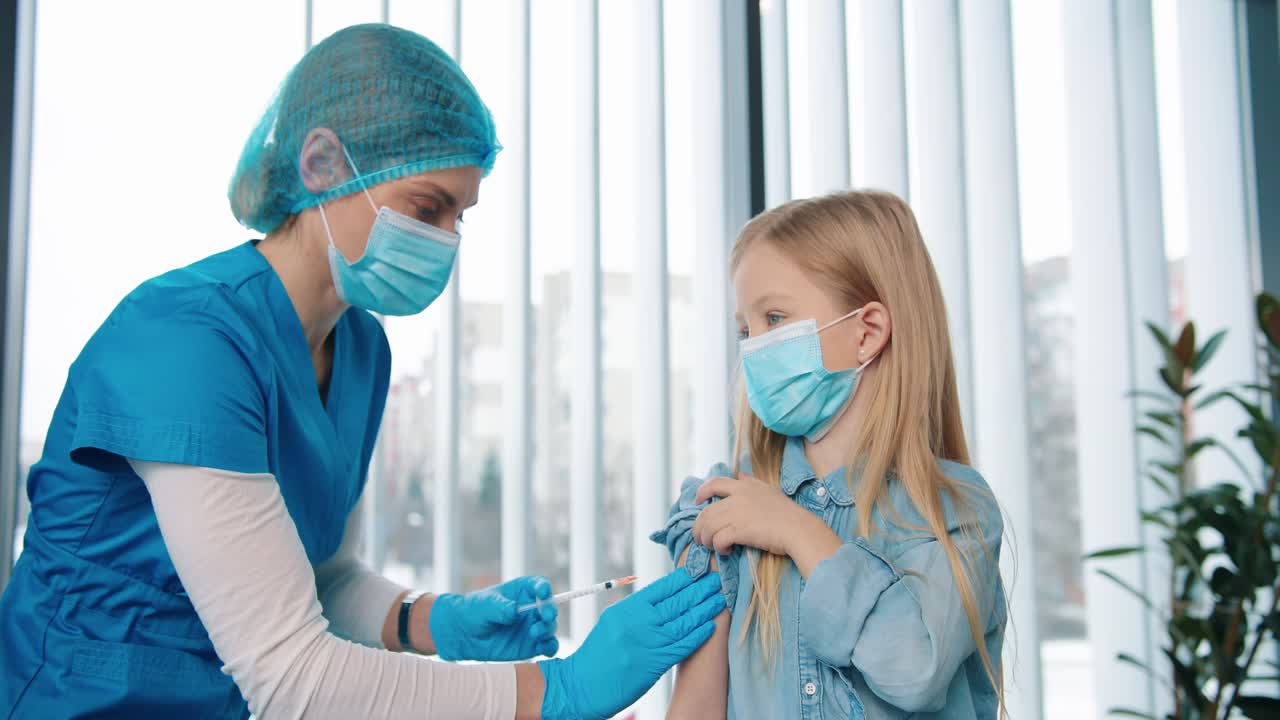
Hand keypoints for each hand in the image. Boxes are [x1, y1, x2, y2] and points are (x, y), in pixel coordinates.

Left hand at [429, 576, 558, 661]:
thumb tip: (515, 611)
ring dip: (547, 629)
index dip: (543, 588)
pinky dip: (550, 647)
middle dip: (549, 611)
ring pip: (550, 627)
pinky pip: (548, 646)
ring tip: (534, 633)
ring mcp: (534, 627)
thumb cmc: (475, 611)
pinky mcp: (533, 645)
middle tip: (544, 616)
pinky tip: (542, 648)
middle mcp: (533, 608)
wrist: (465, 635)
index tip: (542, 592)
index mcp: (523, 591)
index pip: (539, 586)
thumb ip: (501, 607)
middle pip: (549, 607)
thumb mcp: (485, 605)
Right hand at [537, 568, 724, 719]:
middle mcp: (639, 622)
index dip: (684, 577)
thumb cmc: (598, 653)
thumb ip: (637, 610)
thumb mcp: (613, 621)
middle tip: (718, 579)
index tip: (700, 569)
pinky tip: (710, 627)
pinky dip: (698, 635)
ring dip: (705, 610)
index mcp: (628, 608)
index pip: (662, 587)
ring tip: (720, 600)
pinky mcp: (654, 663)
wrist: (583, 684)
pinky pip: (682, 646)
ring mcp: (648, 642)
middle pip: (677, 601)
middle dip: (700, 589)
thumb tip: (662, 597)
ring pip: (684, 621)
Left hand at [692, 473, 808, 555]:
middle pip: (706, 512)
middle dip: (699, 527)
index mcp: (744, 487)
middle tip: (701, 537)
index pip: (714, 484)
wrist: (798, 529)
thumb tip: (741, 476)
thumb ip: (752, 483)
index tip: (697, 502)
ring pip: (708, 527)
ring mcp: (736, 514)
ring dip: (706, 539)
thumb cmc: (787, 513)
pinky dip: (718, 547)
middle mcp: (737, 498)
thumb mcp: (769, 491)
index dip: (701, 492)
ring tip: (712, 546)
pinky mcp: (738, 531)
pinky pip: (717, 540)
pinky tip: (726, 551)